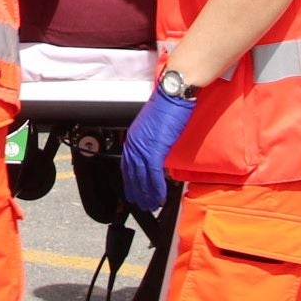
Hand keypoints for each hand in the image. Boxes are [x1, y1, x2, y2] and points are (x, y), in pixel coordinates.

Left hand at [119, 86, 196, 215]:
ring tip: (151, 204)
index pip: (127, 165)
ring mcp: (143, 147)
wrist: (173, 95)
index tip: (132, 192)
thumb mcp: (153, 127)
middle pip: (133, 174)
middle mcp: (134, 143)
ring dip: (147, 193)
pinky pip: (153, 174)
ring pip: (142, 177)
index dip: (129, 181)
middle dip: (137, 192)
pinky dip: (156, 187)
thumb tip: (154, 154)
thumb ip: (150, 142)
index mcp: (132, 138)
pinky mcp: (155, 149)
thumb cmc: (167, 107)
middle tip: (141, 204)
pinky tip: (160, 196)